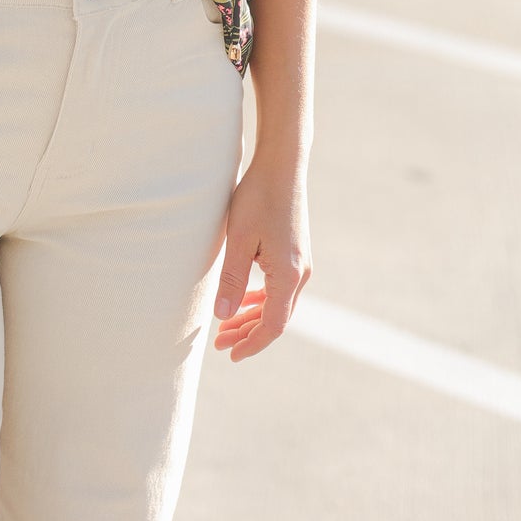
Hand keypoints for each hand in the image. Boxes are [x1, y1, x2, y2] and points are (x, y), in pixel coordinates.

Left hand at [211, 155, 311, 361]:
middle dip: (248, 334)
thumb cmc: (257, 197)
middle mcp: (300, 273)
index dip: (252, 343)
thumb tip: (223, 316)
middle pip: (277, 318)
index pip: (272, 325)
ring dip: (253, 318)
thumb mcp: (239, 239)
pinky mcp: (295, 253)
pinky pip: (280, 288)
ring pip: (278, 304)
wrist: (282, 165)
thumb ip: (232, 280)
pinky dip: (262, 300)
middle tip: (220, 344)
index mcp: (288, 274)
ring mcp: (300, 263)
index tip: (230, 355)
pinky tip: (245, 301)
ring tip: (227, 327)